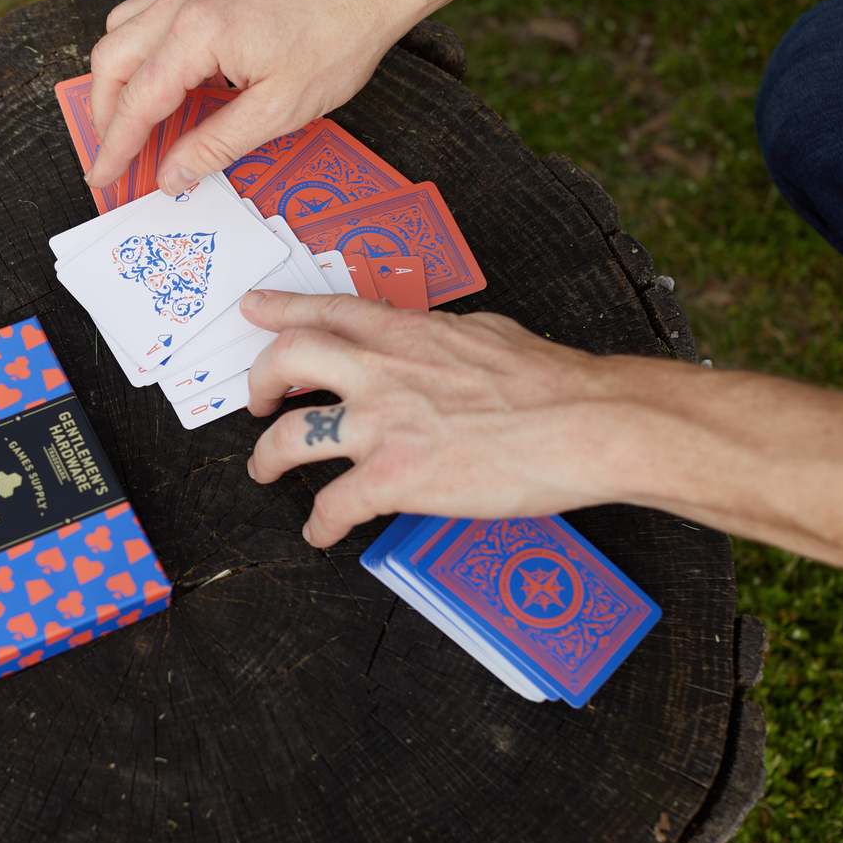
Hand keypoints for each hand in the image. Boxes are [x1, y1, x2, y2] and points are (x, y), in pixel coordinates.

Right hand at [85, 0, 457, 194]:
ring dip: (118, 79)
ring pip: (122, 31)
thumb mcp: (281, 110)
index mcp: (198, 34)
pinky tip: (168, 79)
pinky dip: (143, 51)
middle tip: (115, 155)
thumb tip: (173, 174)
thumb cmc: (341, 33)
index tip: (102, 176)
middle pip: (111, 61)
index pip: (136, 101)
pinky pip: (151, 15)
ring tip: (133, 122)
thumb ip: (216, 145)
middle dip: (103, 114)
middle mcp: (185, 1)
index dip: (114, 146)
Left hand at [238, 290, 630, 545]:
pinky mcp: (396, 478)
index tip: (254, 308)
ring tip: (264, 470)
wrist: (589, 422)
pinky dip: (320, 525)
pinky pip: (333, 506)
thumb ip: (442, 336)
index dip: (281, 309)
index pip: (328, 311)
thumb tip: (432, 339)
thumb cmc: (555, 381)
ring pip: (288, 437)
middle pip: (286, 360)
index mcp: (407, 334)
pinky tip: (321, 534)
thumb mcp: (487, 333)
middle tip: (256, 400)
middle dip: (258, 380)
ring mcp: (383, 425)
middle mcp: (382, 372)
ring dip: (266, 458)